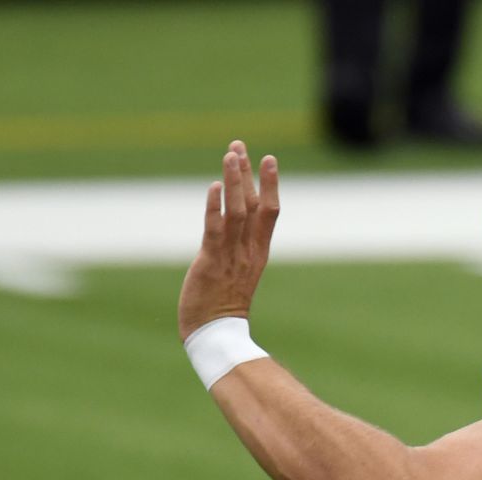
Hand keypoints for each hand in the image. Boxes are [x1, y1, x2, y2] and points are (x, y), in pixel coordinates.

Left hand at [178, 140, 279, 341]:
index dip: (270, 184)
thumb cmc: (222, 306)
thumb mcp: (237, 272)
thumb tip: (231, 229)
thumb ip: (237, 249)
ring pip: (238, 211)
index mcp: (258, 251)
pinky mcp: (212, 262)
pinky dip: (216, 207)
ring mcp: (232, 255)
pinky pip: (216, 230)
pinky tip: (214, 186)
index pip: (269, 211)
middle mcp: (249, 250)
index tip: (267, 158)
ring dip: (235, 181)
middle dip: (247, 173)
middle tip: (239, 145)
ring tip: (231, 154)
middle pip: (254, 204)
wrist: (215, 333)